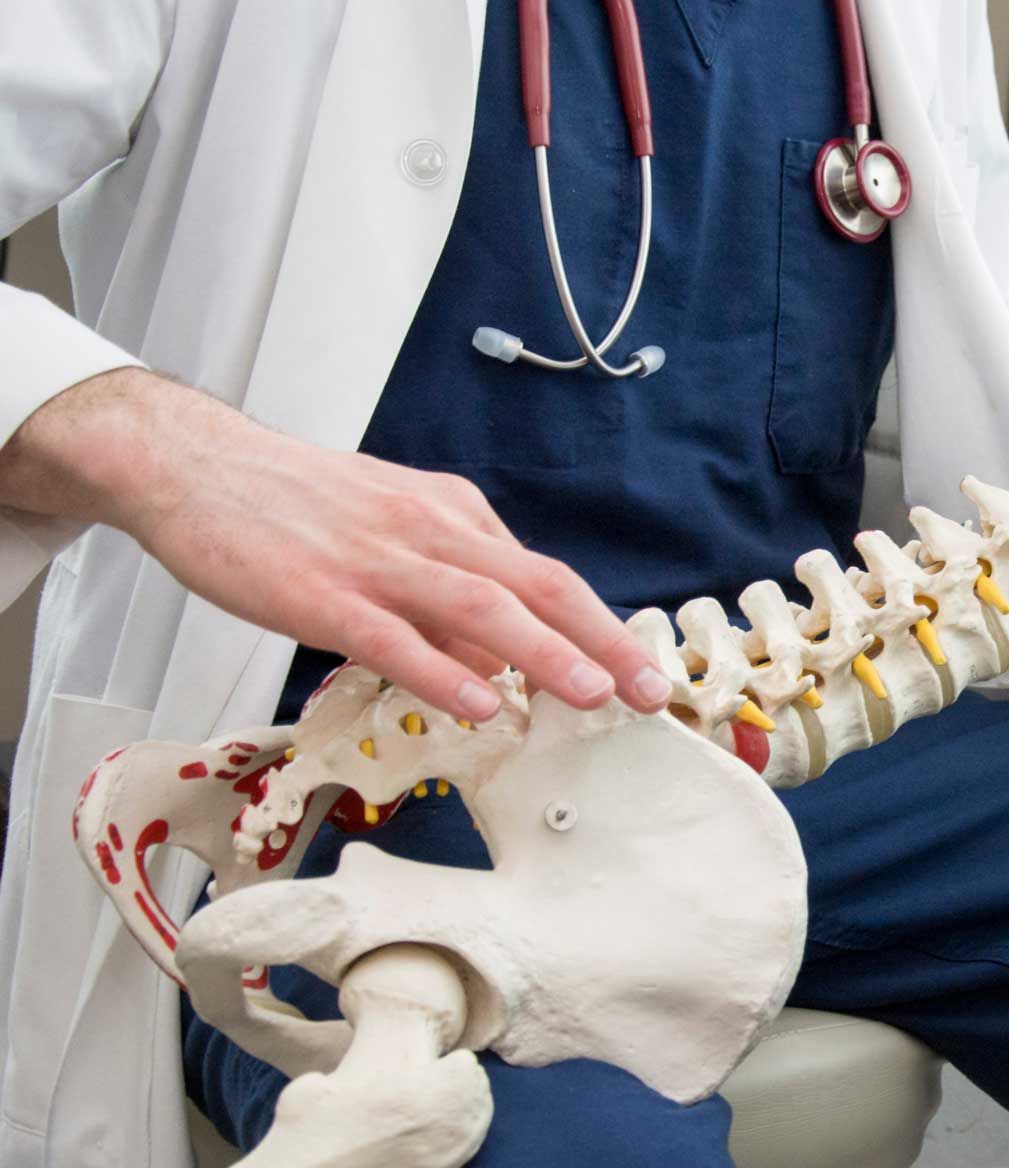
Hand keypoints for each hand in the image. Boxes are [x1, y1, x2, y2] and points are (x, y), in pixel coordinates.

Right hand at [0, 369, 673, 720]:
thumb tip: (501, 666)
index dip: (602, 626)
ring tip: (592, 695)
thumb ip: (449, 599)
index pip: (546, 577)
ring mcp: (376, 560)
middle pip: (537, 585)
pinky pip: (390, 636)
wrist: (196, 464)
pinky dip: (439, 670)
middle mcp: (431, 531)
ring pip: (478, 607)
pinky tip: (477, 703)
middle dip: (603, 640)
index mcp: (454, 518)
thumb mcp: (394, 534)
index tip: (642, 669)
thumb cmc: (298, 505)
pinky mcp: (319, 591)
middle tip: (652, 691)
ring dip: (543, 652)